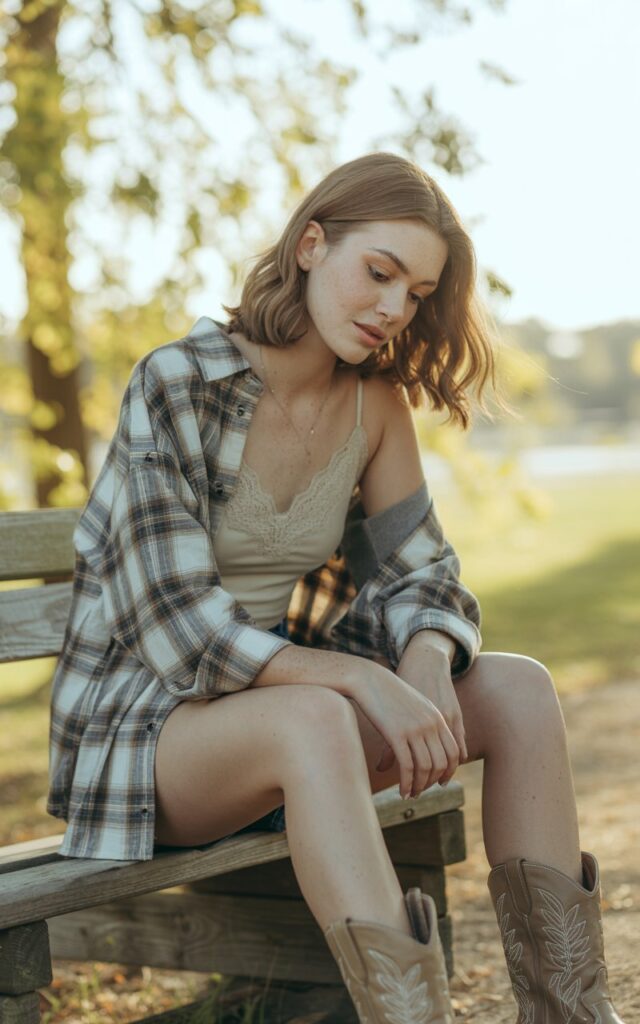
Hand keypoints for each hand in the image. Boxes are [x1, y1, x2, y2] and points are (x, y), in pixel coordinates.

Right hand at [375, 644, 467, 791]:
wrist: (369, 679)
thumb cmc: (389, 693)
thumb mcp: (415, 706)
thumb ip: (426, 722)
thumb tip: (428, 742)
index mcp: (437, 717)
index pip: (454, 752)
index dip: (449, 771)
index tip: (439, 782)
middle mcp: (430, 724)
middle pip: (441, 763)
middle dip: (432, 782)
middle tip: (421, 791)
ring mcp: (415, 729)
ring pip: (425, 768)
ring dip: (418, 786)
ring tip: (410, 793)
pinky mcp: (397, 734)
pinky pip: (407, 766)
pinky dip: (406, 783)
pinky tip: (402, 791)